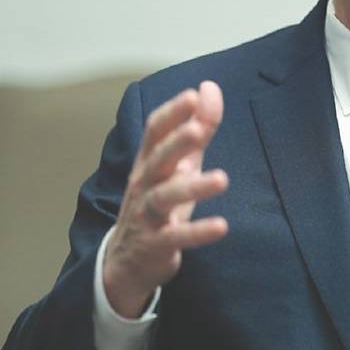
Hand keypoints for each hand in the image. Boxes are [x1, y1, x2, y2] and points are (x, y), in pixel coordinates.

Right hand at [102, 81, 229, 317]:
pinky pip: (176, 237)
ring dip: (193, 187)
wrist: (127, 261)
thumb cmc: (159, 201)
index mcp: (150, 161)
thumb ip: (198, 127)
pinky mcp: (156, 244)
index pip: (155, 131)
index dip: (172, 113)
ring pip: (164, 197)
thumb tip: (210, 88)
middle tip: (198, 130)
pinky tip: (221, 226)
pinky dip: (198, 232)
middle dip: (176, 143)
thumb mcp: (180, 164)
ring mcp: (147, 215)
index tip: (193, 95)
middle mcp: (145, 184)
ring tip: (222, 179)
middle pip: (157, 159)